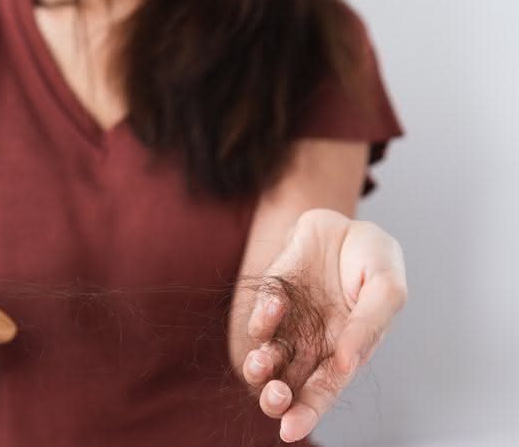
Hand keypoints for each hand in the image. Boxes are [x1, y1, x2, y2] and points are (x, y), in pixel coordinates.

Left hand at [241, 209, 406, 442]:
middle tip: (275, 397)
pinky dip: (263, 317)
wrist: (346, 221)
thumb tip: (347, 363)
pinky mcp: (271, 297)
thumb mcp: (386, 288)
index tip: (290, 431)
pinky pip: (261, 317)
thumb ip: (369, 325)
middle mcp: (313, 344)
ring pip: (267, 357)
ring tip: (261, 362)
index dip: (307, 414)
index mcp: (345, 351)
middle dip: (277, 398)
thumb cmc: (374, 259)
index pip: (323, 391)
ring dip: (260, 366)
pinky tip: (276, 306)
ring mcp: (290, 323)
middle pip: (288, 383)